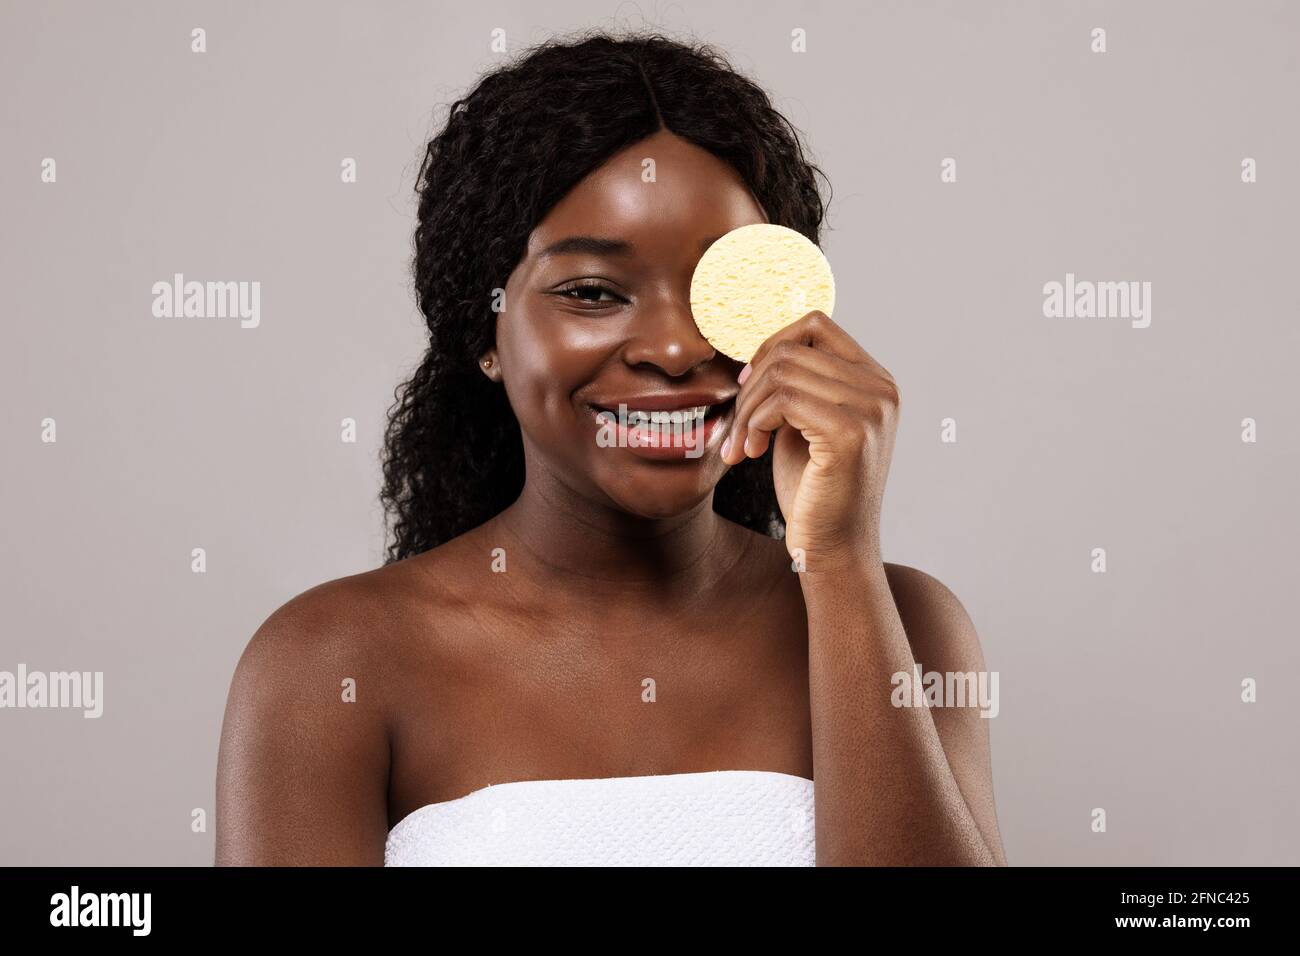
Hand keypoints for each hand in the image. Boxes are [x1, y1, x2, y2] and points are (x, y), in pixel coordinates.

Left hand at [719, 310, 898, 570]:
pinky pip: (782, 401)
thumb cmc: (813, 491)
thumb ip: (796, 385)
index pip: (816, 324)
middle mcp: (881, 388)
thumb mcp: (804, 424)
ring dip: (747, 410)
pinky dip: (754, 424)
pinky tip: (751, 454)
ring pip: (780, 373)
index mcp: (876, 380)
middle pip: (791, 350)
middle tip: (737, 430)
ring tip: (742, 445)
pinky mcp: (850, 432)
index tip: (746, 387)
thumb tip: (758, 351)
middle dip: (749, 389)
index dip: (770, 346)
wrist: (833, 549)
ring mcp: (871, 408)